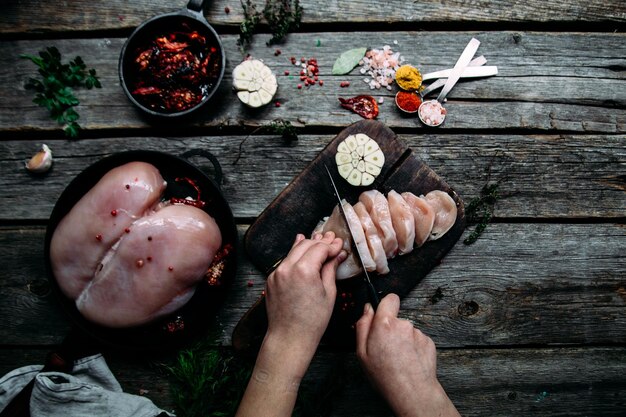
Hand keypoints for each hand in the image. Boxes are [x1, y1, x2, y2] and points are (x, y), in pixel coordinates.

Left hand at [265, 231, 344, 353]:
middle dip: (320, 241)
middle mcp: (287, 268)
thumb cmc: (311, 321)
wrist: (289, 337)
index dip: (332, 245)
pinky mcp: (271, 279)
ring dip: (307, 245)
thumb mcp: (328, 293)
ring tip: (319, 239)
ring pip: (293, 250)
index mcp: (304, 270)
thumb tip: (337, 255)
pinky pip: (285, 261)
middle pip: (306, 244)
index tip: (340, 244)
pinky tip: (302, 249)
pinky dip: (296, 254)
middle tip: (332, 239)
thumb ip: (331, 269)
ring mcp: (276, 273)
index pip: (320, 248)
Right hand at [356, 294, 459, 416]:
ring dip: (403, 340)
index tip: (383, 315)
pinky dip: (413, 348)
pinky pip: (417, 340)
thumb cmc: (385, 375)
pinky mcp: (428, 342)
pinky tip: (409, 361)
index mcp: (385, 324)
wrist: (412, 391)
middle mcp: (404, 324)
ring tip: (398, 358)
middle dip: (392, 329)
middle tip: (386, 348)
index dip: (386, 305)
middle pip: (397, 319)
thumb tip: (367, 309)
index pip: (390, 298)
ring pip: (407, 331)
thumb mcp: (362, 352)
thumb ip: (363, 326)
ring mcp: (418, 333)